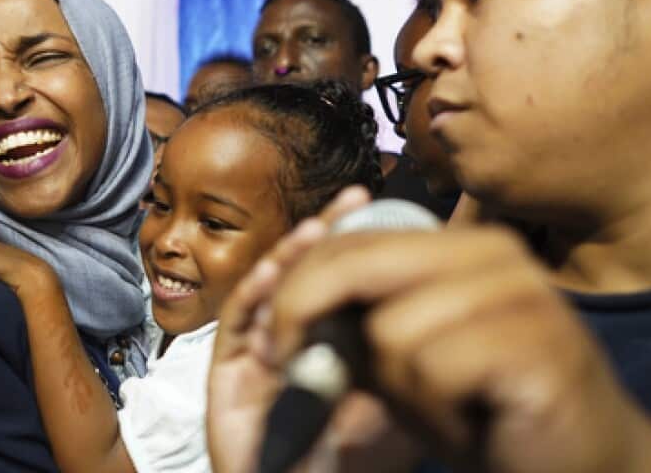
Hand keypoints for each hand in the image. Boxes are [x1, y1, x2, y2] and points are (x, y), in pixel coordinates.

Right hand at [209, 186, 416, 472]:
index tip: (383, 213)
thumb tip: (424, 314)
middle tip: (355, 203)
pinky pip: (236, 321)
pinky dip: (255, 292)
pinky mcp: (226, 372)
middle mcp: (296, 345)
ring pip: (270, 289)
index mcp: (333, 352)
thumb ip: (400, 370)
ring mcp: (258, 356)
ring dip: (292, 256)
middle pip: (306, 277)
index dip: (361, 248)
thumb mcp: (391, 417)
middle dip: (329, 238)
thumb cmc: (344, 469)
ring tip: (318, 229)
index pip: (345, 285)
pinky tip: (276, 271)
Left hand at [263, 225, 650, 472]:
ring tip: (446, 409)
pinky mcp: (540, 346)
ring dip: (400, 390)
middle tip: (300, 372)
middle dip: (311, 321)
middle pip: (356, 267)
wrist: (581, 468)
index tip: (276, 339)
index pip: (351, 242)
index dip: (296, 288)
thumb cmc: (482, 412)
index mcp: (462, 245)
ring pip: (392, 331)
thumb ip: (357, 320)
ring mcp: (522, 295)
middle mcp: (495, 253)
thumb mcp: (404, 358)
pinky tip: (475, 423)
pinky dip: (438, 413)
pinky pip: (435, 371)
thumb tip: (280, 304)